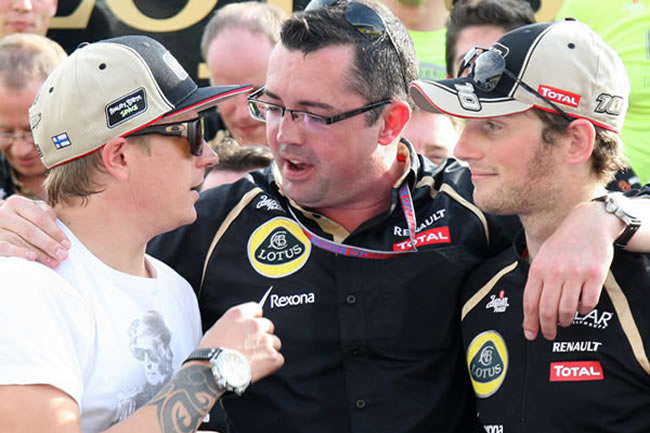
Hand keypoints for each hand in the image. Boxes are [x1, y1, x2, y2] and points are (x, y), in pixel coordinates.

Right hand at [0, 196, 68, 266]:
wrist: (1, 226)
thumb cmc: (23, 220)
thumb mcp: (33, 212)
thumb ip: (46, 215)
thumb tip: (58, 230)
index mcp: (17, 202)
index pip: (41, 219)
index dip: (56, 232)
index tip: (67, 245)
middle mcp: (4, 213)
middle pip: (31, 231)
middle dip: (50, 245)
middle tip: (63, 255)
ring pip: (20, 241)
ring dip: (40, 253)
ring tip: (54, 262)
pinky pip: (5, 248)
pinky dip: (19, 253)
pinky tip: (33, 257)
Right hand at [200, 302, 283, 382]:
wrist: (212, 373)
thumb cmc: (209, 354)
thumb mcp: (216, 329)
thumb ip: (233, 324)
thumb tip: (239, 329)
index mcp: (239, 314)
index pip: (257, 309)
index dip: (254, 320)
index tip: (251, 329)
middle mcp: (254, 324)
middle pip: (268, 326)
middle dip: (262, 336)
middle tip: (251, 348)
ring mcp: (265, 340)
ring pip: (275, 342)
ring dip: (267, 350)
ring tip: (253, 360)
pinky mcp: (271, 356)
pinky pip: (278, 359)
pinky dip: (271, 365)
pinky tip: (259, 369)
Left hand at [523, 201, 612, 339]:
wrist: (589, 224)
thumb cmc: (563, 242)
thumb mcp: (543, 256)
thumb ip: (537, 279)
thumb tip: (532, 308)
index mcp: (538, 268)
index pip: (530, 302)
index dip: (530, 322)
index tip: (531, 335)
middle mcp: (555, 272)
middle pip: (547, 309)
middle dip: (547, 327)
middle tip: (549, 334)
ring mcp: (575, 274)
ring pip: (567, 309)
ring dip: (565, 320)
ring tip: (564, 322)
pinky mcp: (595, 276)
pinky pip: (588, 303)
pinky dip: (583, 310)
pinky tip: (580, 308)